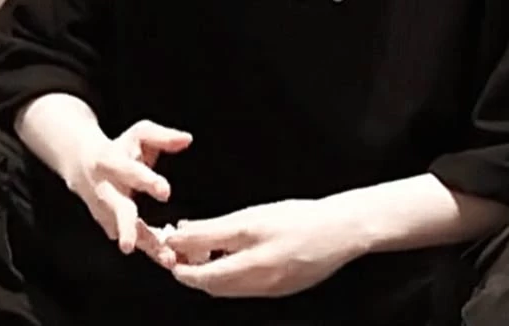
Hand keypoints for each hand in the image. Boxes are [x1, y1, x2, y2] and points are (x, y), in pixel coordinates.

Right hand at [64, 119, 191, 261]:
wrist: (83, 165)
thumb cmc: (120, 147)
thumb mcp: (139, 134)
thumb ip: (163, 137)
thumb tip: (187, 139)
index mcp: (112, 163)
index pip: (130, 173)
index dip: (147, 181)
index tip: (166, 192)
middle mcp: (106, 191)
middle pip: (117, 210)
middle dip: (126, 227)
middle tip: (132, 245)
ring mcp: (107, 213)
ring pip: (127, 234)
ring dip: (146, 247)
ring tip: (168, 260)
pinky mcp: (113, 227)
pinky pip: (135, 241)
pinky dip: (152, 251)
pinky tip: (173, 260)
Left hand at [165, 199, 364, 297]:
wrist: (341, 231)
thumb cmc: (300, 218)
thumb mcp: (253, 217)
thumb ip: (215, 229)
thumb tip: (183, 233)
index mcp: (249, 264)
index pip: (201, 276)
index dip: (180, 264)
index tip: (168, 249)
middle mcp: (257, 284)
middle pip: (212, 287)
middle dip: (190, 270)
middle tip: (179, 250)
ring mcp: (269, 290)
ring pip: (227, 288)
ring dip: (208, 273)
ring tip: (201, 250)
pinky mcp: (280, 290)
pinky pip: (244, 287)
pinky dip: (229, 274)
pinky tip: (229, 256)